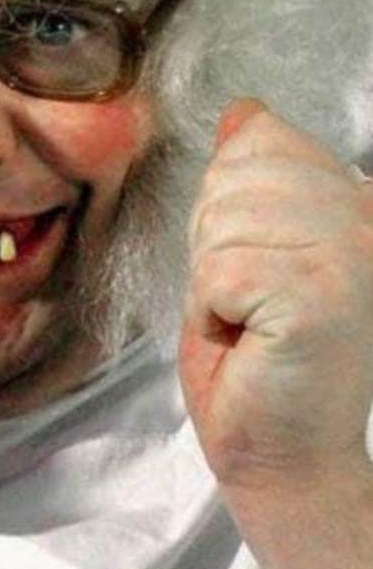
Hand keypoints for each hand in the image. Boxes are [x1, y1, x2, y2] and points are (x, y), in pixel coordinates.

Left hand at [180, 98, 372, 491]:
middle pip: (235, 175)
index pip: (263, 139)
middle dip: (215, 239)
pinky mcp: (322, 298)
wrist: (280, 456)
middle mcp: (368, 220)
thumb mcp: (249, 248)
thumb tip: (245, 112)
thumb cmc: (261, 362)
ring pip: (222, 220)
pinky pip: (219, 270)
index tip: (257, 262)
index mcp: (357, 202)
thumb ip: (249, 181)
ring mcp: (352, 256)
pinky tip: (248, 339)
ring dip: (212, 277)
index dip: (228, 203)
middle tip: (247, 297)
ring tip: (249, 318)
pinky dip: (211, 310)